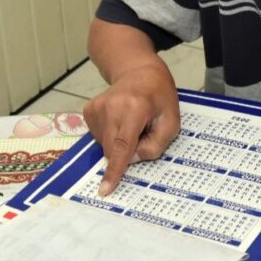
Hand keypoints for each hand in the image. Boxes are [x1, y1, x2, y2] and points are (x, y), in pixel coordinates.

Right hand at [82, 62, 179, 196]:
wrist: (139, 71)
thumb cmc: (160, 97)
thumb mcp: (171, 121)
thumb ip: (155, 145)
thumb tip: (130, 160)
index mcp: (135, 108)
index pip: (123, 145)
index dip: (115, 169)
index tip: (105, 189)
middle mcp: (111, 107)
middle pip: (113, 149)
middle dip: (128, 150)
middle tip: (143, 131)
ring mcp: (96, 108)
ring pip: (105, 144)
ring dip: (119, 142)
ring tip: (132, 122)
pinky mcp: (88, 110)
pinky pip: (99, 136)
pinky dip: (111, 135)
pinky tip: (120, 120)